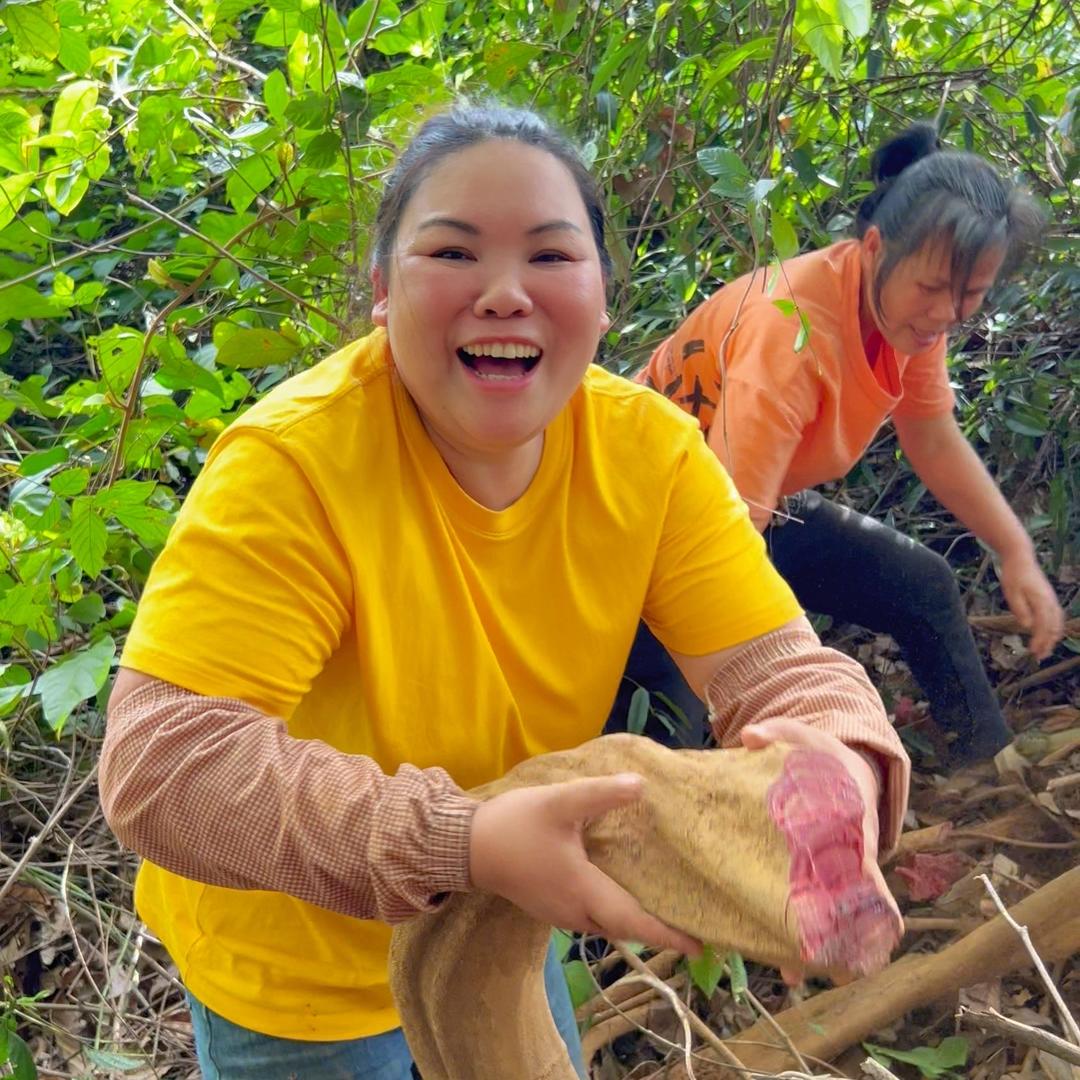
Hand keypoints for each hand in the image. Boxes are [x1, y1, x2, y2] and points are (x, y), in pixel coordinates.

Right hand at [469, 773, 700, 955]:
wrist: (466, 846)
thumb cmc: (514, 826)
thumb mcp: (560, 803)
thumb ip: (601, 794)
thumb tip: (641, 785)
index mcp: (583, 892)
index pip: (634, 922)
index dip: (668, 935)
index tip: (700, 946)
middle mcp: (576, 913)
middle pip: (624, 928)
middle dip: (657, 931)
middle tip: (690, 927)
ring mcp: (560, 913)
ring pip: (607, 924)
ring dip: (634, 921)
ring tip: (663, 908)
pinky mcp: (550, 906)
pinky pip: (591, 916)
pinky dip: (613, 911)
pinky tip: (620, 890)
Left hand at [740, 719, 902, 983]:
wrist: (835, 768)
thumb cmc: (823, 758)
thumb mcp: (805, 738)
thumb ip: (780, 732)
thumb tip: (751, 736)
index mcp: (853, 829)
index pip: (863, 869)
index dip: (861, 901)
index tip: (852, 928)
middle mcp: (846, 859)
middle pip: (841, 907)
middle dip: (827, 936)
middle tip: (806, 963)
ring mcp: (826, 873)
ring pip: (820, 915)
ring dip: (804, 941)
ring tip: (788, 973)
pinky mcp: (802, 877)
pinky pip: (799, 907)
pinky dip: (787, 929)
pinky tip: (770, 956)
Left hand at [999, 552, 1064, 660]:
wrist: (1020, 558)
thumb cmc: (1013, 575)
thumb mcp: (1011, 593)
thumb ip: (1020, 610)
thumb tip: (1027, 626)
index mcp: (1041, 601)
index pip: (1043, 627)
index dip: (1040, 641)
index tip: (1033, 652)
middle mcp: (1050, 601)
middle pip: (1053, 627)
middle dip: (1048, 643)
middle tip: (1040, 657)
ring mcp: (1051, 599)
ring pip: (1057, 623)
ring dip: (1052, 638)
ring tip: (1045, 650)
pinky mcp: (1049, 598)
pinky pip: (1057, 617)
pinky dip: (1054, 628)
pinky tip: (1049, 635)